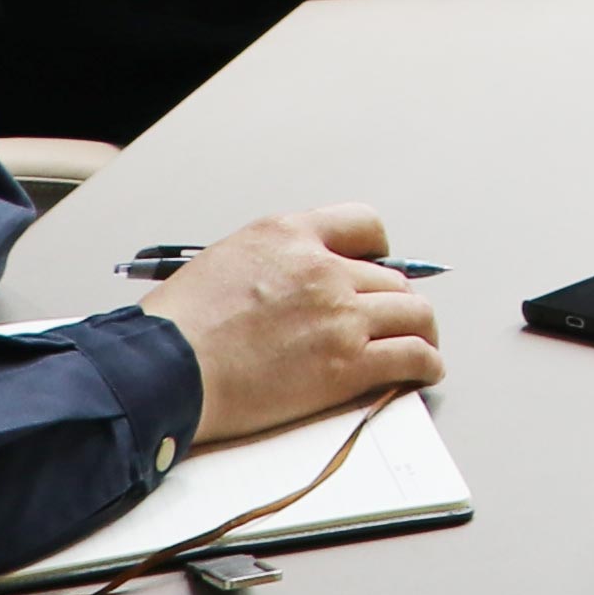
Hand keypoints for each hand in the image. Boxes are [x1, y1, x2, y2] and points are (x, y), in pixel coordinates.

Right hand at [139, 209, 442, 445]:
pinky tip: (427, 369)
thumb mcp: (227, 260)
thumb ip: (273, 262)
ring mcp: (340, 316)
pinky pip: (411, 356)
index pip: (363, 225)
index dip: (379, 251)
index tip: (380, 266)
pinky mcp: (346, 365)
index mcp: (291, 235)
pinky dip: (427, 363)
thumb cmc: (178, 324)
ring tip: (424, 342)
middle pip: (391, 279)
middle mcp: (325, 268)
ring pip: (412, 314)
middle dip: (395, 300)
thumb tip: (294, 283)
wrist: (165, 368)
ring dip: (422, 329)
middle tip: (395, 320)